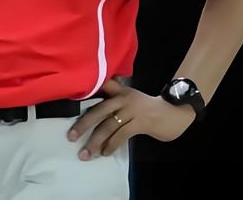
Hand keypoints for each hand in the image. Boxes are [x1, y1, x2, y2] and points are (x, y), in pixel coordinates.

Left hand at [67, 78, 195, 160]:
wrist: (172, 112)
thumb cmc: (147, 106)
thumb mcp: (129, 96)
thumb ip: (113, 95)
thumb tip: (93, 103)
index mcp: (119, 90)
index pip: (99, 91)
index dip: (84, 96)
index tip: (69, 102)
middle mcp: (123, 97)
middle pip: (99, 110)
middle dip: (84, 124)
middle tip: (71, 136)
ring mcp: (132, 109)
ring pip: (109, 126)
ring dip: (96, 141)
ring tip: (85, 153)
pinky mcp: (140, 122)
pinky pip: (122, 135)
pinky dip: (112, 145)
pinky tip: (104, 152)